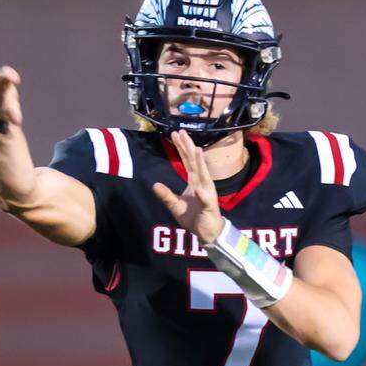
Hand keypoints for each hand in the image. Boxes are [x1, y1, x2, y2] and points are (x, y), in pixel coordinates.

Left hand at [152, 130, 224, 244]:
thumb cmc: (193, 217)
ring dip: (201, 164)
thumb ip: (166, 195)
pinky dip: (204, 194)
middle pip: (194, 163)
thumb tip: (155, 185)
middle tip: (181, 132)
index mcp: (195, 181)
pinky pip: (206, 200)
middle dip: (188, 147)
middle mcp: (203, 184)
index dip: (182, 148)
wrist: (207, 233)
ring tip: (197, 150)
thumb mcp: (175, 206)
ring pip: (204, 176)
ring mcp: (208, 194)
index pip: (187, 161)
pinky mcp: (210, 207)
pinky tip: (200, 189)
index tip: (176, 134)